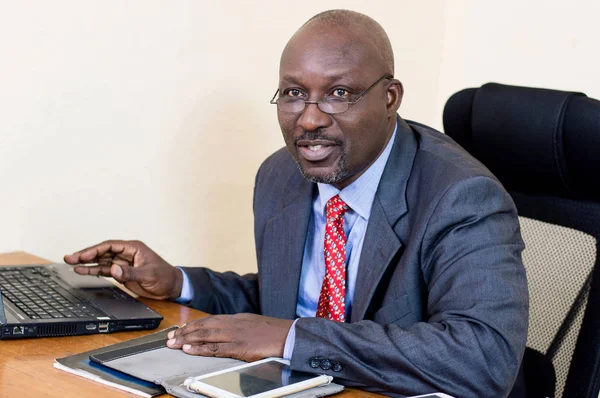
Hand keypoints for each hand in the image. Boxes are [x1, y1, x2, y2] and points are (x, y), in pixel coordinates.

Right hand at [64, 240, 182, 299]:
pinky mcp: (122, 273)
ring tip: (70, 263)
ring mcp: (123, 263)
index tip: (82, 255)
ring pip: (101, 260)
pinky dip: (93, 270)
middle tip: (69, 257)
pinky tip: (82, 270)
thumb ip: (130, 273)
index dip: (95, 250)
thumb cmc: (164, 277)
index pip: (110, 246)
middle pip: (102, 252)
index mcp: (134, 248)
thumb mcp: (148, 275)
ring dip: (87, 262)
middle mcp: (126, 253)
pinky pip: (105, 270)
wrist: (171, 287)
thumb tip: (113, 269)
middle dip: (86, 254)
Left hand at [166, 313, 293, 361]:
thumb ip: (238, 325)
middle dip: (184, 332)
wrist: (287, 335)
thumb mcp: (252, 323)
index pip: (209, 320)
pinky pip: (215, 348)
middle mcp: (232, 324)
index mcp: (236, 318)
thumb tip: (226, 329)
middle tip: (170, 337)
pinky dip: (200, 348)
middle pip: (203, 326)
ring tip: (173, 343)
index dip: (193, 325)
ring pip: (205, 335)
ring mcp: (234, 335)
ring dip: (187, 339)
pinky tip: (189, 349)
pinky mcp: (238, 347)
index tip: (181, 329)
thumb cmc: (272, 332)